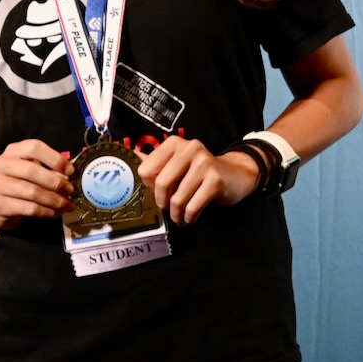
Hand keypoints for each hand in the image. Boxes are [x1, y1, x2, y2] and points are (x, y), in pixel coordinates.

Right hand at [0, 139, 70, 227]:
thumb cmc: (20, 183)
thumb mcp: (33, 170)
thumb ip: (49, 168)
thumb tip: (67, 174)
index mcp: (12, 151)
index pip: (34, 147)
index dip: (54, 158)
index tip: (70, 171)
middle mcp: (1, 165)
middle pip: (31, 170)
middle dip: (55, 182)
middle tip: (70, 190)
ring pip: (32, 192)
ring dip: (55, 200)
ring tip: (67, 205)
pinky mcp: (1, 206)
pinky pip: (30, 208)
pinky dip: (47, 211)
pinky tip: (57, 213)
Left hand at [137, 136, 261, 224]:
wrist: (235, 175)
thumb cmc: (199, 172)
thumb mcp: (177, 163)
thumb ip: (154, 162)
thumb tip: (127, 155)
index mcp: (174, 143)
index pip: (146, 170)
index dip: (150, 187)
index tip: (160, 193)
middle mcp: (189, 148)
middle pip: (160, 184)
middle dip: (163, 203)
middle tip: (169, 208)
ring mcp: (204, 163)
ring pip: (177, 199)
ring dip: (176, 215)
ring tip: (180, 216)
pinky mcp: (215, 180)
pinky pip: (192, 206)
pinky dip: (189, 217)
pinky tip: (190, 217)